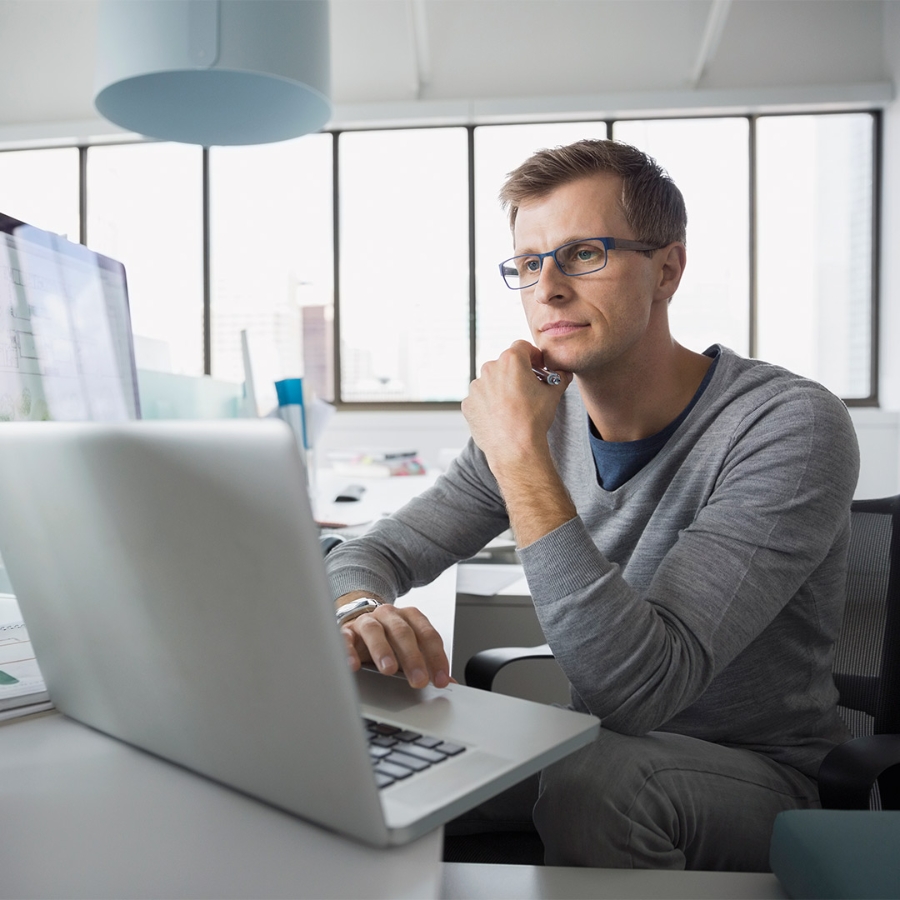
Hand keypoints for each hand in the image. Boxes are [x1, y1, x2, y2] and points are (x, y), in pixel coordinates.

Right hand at [340, 602, 452, 688]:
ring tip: (389, 669)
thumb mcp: (410, 650)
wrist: (360, 623)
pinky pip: (345, 638)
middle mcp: (389, 615)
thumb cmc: (389, 639)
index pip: (427, 634)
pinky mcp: (346, 630)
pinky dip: (349, 651)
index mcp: (410, 617)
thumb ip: (428, 664)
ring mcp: (366, 621)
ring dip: (383, 650)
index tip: (441, 680)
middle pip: (403, 632)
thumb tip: (449, 683)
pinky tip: (354, 665)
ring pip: (374, 630)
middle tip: (419, 680)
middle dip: (413, 658)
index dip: (436, 657)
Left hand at [462, 341, 571, 474]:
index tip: (538, 368)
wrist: (515, 448)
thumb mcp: (553, 395)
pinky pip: (480, 399)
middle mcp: (490, 368)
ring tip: (513, 407)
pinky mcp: (468, 403)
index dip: (533, 356)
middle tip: (528, 389)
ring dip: (501, 388)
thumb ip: (559, 379)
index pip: (522, 347)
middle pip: (505, 364)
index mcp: (511, 360)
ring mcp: (476, 387)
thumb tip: (563, 375)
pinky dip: (488, 404)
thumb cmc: (534, 419)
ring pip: (491, 381)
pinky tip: (500, 417)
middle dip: (516, 373)